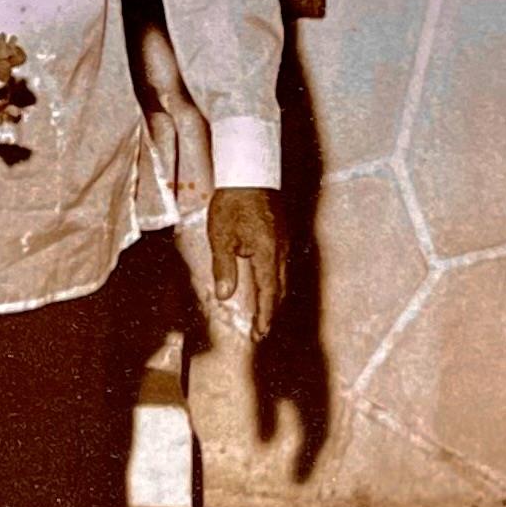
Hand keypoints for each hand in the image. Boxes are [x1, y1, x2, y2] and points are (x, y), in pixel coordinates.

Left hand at [206, 188, 286, 340]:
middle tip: (261, 332)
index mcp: (268, 254)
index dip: (264, 316)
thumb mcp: (221, 236)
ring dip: (273, 299)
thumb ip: (224, 268)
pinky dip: (275, 283)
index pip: (269, 293)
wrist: (250, 173)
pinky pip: (281, 267)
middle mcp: (281, 252)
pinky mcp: (281, 236)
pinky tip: (266, 286)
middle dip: (270, 313)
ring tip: (263, 316)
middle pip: (279, 290)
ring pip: (283, 279)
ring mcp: (284, 243)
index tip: (260, 334)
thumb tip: (226, 296)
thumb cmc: (233, 202)